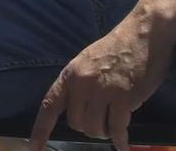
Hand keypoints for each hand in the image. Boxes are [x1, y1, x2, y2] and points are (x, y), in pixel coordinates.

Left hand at [29, 16, 169, 150]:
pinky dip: (120, 140)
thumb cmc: (116, 49)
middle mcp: (81, 83)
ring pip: (95, 128)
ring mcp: (102, 90)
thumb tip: (76, 110)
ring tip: (114, 122)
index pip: (50, 106)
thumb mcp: (86, 63)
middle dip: (88, 127)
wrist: (142, 35)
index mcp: (69, 74)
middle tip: (102, 120)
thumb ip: (78, 85)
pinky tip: (123, 145)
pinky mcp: (123, 97)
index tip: (33, 147)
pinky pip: (117, 128)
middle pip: (76, 123)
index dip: (40, 129)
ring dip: (105, 131)